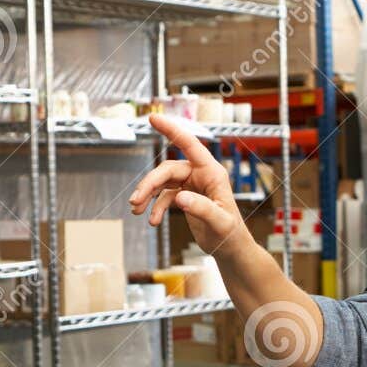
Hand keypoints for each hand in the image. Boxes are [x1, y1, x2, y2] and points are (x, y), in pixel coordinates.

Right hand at [128, 115, 248, 253]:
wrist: (231, 248)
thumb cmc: (231, 233)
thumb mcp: (220, 222)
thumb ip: (202, 209)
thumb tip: (180, 197)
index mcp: (212, 173)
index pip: (190, 145)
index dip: (172, 130)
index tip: (153, 118)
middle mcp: (201, 174)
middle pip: (167, 169)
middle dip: (149, 183)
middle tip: (135, 201)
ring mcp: (192, 184)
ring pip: (162, 181)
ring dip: (148, 195)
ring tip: (136, 210)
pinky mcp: (185, 196)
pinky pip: (164, 196)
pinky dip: (155, 207)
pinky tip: (152, 221)